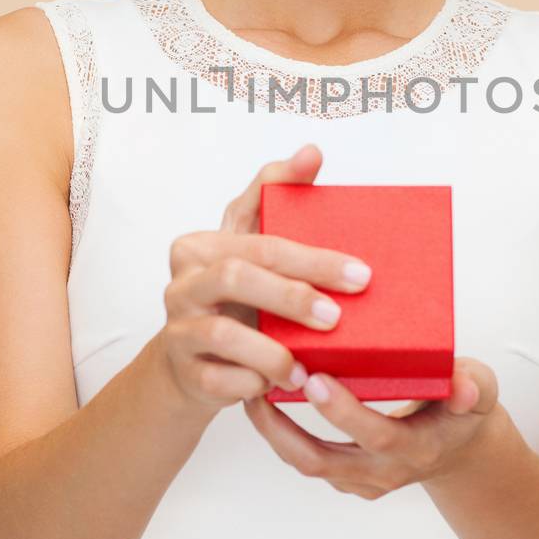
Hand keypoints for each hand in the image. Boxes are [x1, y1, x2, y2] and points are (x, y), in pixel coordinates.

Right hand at [149, 143, 373, 416]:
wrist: (193, 364)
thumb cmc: (235, 298)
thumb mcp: (252, 244)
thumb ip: (277, 194)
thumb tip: (312, 151)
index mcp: (202, 245)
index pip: (262, 242)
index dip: (313, 257)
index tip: (360, 273)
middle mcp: (184, 283)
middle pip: (237, 277)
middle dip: (291, 296)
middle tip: (336, 317)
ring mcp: (178, 329)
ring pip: (221, 333)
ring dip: (272, 351)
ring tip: (308, 368)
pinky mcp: (183, 372)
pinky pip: (218, 380)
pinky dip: (251, 384)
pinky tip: (279, 387)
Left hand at [243, 356, 499, 497]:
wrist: (458, 448)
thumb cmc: (463, 410)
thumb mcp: (481, 393)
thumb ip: (475, 386)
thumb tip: (464, 386)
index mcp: (417, 449)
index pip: (376, 435)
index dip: (344, 411)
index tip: (315, 378)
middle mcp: (384, 472)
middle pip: (322, 460)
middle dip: (284, 427)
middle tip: (261, 384)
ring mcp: (360, 480)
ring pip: (305, 462)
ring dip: (272, 430)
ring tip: (249, 388)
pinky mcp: (344, 477)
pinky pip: (304, 458)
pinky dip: (278, 432)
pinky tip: (262, 396)